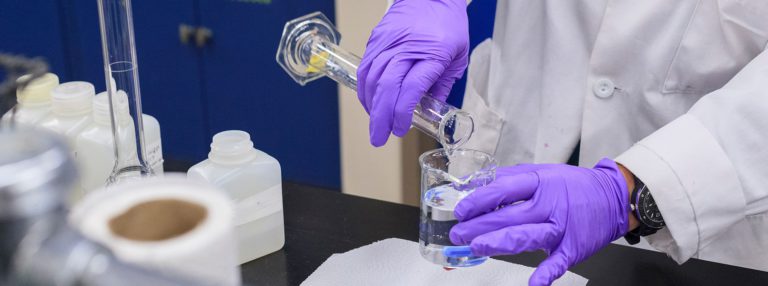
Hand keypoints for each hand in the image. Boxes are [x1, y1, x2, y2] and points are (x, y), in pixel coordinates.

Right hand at [357, 0, 468, 145]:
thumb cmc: (448, 25)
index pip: (411, 88)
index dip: (402, 112)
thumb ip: (442, 85)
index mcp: (432, 54)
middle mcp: (407, 48)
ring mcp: (388, 43)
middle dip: (381, 117)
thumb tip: (429, 111)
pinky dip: (365, 89)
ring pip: (372, 79)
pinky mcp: (376, 40)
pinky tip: (369, 103)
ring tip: (375, 123)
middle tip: (378, 138)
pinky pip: (366, 68)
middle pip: (387, 87)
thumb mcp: (457, 57)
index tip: (400, 129)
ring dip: (371, 105)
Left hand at [449, 159, 630, 285]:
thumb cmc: (574, 186)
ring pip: (526, 237)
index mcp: (540, 184)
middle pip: (509, 216)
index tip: (461, 210)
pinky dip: (546, 274)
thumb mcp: (543, 172)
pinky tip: (533, 283)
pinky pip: (557, 263)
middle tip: (458, 233)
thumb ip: (512, 178)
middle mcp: (549, 206)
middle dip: (478, 226)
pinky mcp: (572, 248)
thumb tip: (480, 184)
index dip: (479, 200)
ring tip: (476, 247)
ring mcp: (561, 228)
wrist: (614, 198)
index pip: (503, 190)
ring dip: (498, 243)